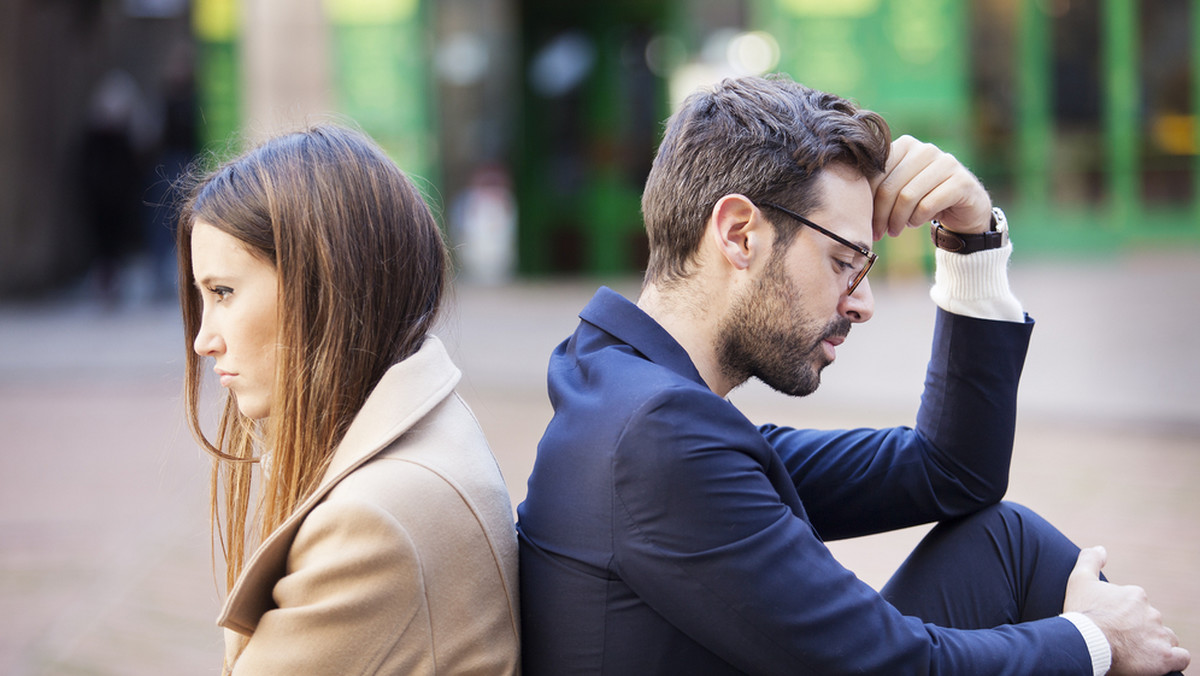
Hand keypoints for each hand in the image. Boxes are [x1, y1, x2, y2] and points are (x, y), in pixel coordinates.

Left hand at [868, 135, 992, 240]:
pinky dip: (916, 219)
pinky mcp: (961, 182)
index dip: (868, 199)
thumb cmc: (924, 198)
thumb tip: (850, 198)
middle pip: (890, 186)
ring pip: (908, 196)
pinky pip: (928, 205)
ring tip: (894, 231)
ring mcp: (946, 163)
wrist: (964, 208)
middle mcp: (926, 149)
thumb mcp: (899, 190)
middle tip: (878, 232)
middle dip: (880, 214)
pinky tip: (915, 223)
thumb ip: (880, 187)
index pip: (877, 172)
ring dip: (897, 220)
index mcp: (906, 145)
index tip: (865, 220)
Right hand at [1064, 546, 1189, 675]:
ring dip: (1155, 644)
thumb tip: (1101, 549)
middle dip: (1140, 631)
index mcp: (1136, 596)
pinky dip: (1173, 659)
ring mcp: (1159, 635)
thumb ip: (1090, 561)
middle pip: (1152, 623)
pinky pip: (1181, 657)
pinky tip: (1159, 660)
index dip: (1125, 617)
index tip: (1112, 625)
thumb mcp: (1079, 581)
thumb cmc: (1081, 613)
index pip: (1138, 607)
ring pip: (1165, 638)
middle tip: (1120, 640)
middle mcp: (1151, 613)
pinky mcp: (1164, 656)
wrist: (1084, 641)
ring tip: (1135, 653)